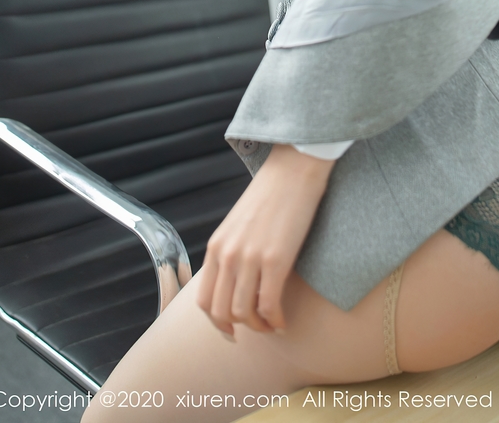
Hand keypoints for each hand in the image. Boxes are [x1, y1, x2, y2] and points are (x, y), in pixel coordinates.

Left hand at [197, 143, 334, 334]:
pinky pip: (270, 304)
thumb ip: (230, 252)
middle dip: (238, 328)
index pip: (205, 300)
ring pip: (245, 313)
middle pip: (222, 312)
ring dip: (259, 326)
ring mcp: (250, 258)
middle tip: (256, 328)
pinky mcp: (276, 260)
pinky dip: (276, 320)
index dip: (217, 322)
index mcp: (216, 246)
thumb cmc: (270, 194)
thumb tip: (236, 283)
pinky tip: (284, 320)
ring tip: (272, 323)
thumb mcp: (237, 224)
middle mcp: (228, 255)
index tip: (231, 330)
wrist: (293, 168)